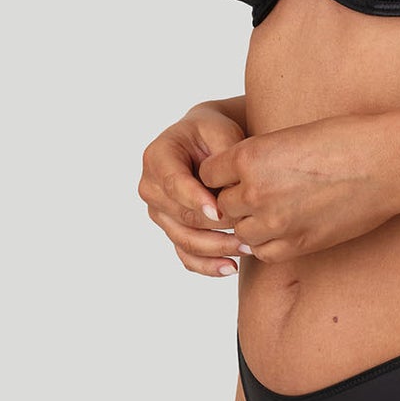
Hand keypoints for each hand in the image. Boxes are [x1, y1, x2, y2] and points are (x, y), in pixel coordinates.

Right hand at [138, 101, 248, 278]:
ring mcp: (159, 212)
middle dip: (215, 226)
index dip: (195, 199)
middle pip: (180, 216)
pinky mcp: (172, 230)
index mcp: (157, 157)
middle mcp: (151, 187)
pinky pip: (185, 255)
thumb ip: (223, 158)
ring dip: (216, 248)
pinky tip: (230, 267)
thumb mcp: (221, 132)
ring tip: (247, 248)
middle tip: (248, 230)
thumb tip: (230, 194)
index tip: (219, 211)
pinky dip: (206, 265)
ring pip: (184, 239)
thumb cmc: (215, 134)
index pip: (173, 183)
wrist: (208, 142)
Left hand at [196, 112, 399, 264]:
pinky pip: (264, 252)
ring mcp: (276, 221)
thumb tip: (241, 175)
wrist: (386, 164)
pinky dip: (268, 243)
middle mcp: (256, 191)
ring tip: (272, 211)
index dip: (220, 173)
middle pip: (221, 206)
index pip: (208, 173)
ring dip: (250, 223)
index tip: (234, 173)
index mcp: (250, 156)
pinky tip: (283, 229)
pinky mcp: (298, 243)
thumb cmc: (346, 140)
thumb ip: (259, 158)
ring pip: (241, 231)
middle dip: (234, 200)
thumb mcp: (290, 136)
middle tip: (254, 194)